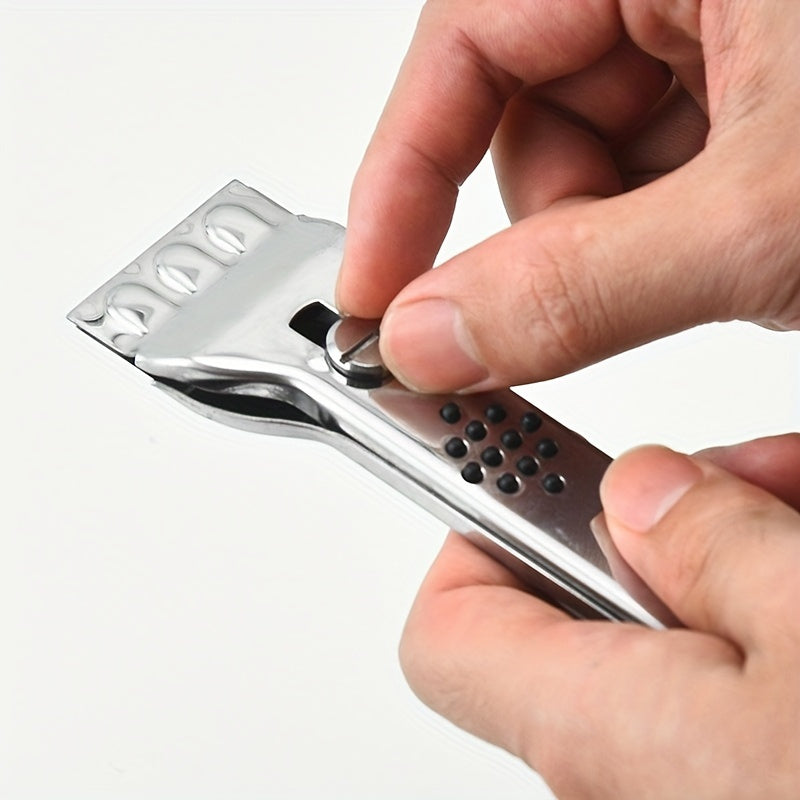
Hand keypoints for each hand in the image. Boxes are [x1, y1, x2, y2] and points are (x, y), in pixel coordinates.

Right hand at [337, 1, 799, 392]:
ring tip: (703, 273)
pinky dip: (662, 243)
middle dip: (545, 233)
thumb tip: (431, 337)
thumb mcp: (759, 221)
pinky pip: (653, 182)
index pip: (464, 41)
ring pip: (589, 165)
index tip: (374, 289)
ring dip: (610, 250)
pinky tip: (723, 260)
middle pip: (527, 118)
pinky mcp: (753, 105)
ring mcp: (725, 41)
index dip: (402, 176)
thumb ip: (583, 287)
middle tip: (578, 308)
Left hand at [399, 435, 799, 798]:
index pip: (449, 633)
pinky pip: (729, 689)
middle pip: (580, 614)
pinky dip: (771, 627)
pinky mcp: (744, 781)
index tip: (530, 483)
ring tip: (799, 514)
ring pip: (670, 643)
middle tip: (739, 488)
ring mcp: (692, 788)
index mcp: (606, 735)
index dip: (477, 541)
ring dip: (738, 566)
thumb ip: (712, 546)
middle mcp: (625, 780)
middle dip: (660, 533)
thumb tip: (639, 490)